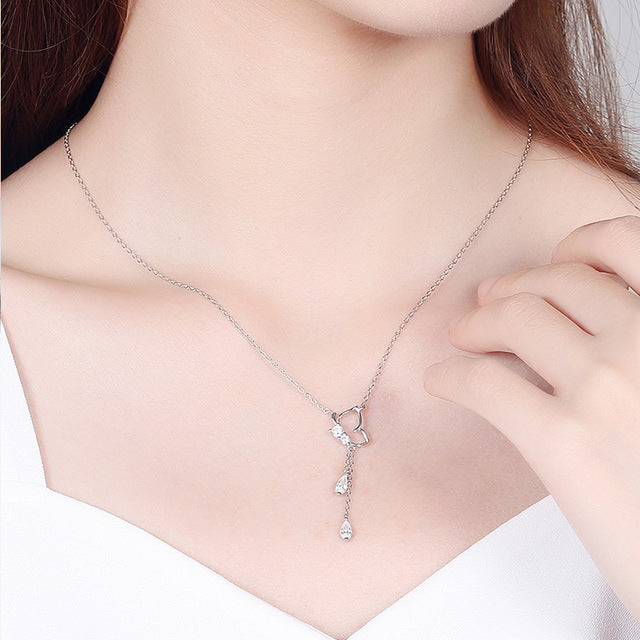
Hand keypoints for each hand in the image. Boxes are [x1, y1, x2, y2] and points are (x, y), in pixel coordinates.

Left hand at [423, 214, 639, 620]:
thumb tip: (600, 317)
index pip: (625, 241)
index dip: (578, 244)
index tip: (555, 262)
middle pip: (556, 282)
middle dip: (513, 287)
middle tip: (487, 302)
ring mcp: (607, 387)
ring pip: (514, 318)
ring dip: (476, 322)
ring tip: (460, 336)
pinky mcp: (563, 441)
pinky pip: (484, 383)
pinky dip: (452, 376)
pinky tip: (440, 382)